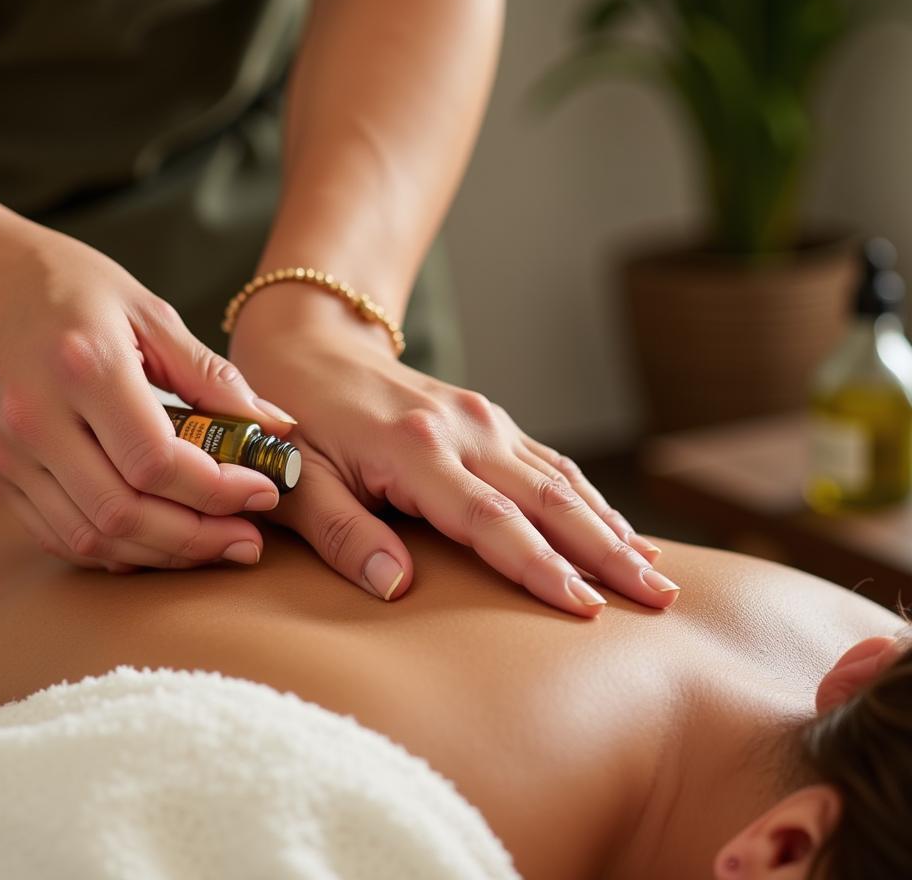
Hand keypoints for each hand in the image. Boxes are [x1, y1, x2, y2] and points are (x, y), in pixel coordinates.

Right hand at [0, 207, 296, 571]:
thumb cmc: (67, 284)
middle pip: (125, 511)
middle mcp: (35, 417)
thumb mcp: (149, 310)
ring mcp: (6, 452)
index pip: (157, 461)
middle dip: (199, 537)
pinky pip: (58, 534)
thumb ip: (213, 376)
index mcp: (83, 367)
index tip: (264, 492)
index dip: (218, 490)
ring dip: (162, 553)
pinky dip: (115, 549)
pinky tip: (158, 540)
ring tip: (215, 545)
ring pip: (91, 537)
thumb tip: (278, 427)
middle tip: (249, 540)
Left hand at [230, 298, 679, 616]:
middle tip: (658, 601)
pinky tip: (617, 529)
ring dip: (610, 528)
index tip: (587, 609)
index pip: (490, 520)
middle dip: (606, 553)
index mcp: (415, 449)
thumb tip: (397, 588)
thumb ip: (342, 533)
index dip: (540, 566)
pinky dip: (590, 498)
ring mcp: (483, 419)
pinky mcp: (490, 418)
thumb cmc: (298, 422)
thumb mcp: (298, 480)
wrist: (312, 347)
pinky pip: (550, 462)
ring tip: (657, 574)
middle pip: (548, 499)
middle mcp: (464, 430)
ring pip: (561, 479)